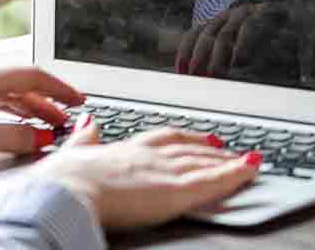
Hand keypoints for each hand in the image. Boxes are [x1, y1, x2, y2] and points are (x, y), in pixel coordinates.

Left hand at [0, 66, 80, 157]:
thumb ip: (9, 136)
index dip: (60, 88)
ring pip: (5, 95)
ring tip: (42, 125)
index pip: (35, 77)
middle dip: (48, 102)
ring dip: (28, 109)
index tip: (78, 100)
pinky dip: (5, 114)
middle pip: (22, 87)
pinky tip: (2, 125)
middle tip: (66, 117)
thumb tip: (40, 138)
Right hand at [34, 122, 260, 229]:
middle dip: (213, 149)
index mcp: (127, 148)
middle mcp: (149, 154)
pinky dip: (235, 173)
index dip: (187, 138)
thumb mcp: (73, 153)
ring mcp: (163, 170)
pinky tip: (252, 168)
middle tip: (233, 149)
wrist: (63, 192)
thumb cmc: (62, 180)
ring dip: (230, 160)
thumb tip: (88, 122)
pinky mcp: (173, 191)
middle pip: (190, 148)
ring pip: (205, 162)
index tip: (202, 137)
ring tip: (249, 160)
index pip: (165, 138)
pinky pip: (212, 181)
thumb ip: (84, 139)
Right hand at [174, 0, 314, 81]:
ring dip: (200, 57)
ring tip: (196, 77)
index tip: (240, 63)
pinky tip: (183, 70)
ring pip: (207, 35)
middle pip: (226, 32)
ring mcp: (223, 17)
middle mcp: (241, 13)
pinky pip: (192, 35)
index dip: (244, 44)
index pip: (252, 26)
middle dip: (218, 56)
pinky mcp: (209, 24)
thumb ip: (313, 46)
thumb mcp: (306, 32)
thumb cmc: (291, 29)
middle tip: (215, 77)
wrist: (270, 7)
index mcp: (265, 13)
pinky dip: (186, 52)